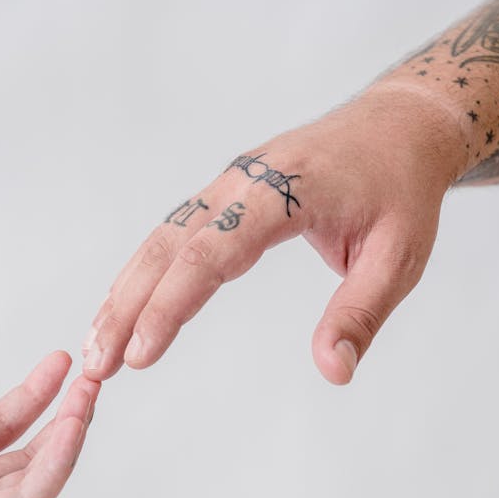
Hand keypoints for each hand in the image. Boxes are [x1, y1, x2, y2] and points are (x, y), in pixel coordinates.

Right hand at [82, 89, 465, 384]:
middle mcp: (247, 181)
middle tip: (97, 366)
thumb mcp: (400, 257)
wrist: (399, 125)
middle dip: (128, 306)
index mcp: (287, 191)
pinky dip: (145, 270)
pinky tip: (124, 305)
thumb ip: (361, 314)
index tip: (140, 355)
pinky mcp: (228, 190)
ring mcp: (232, 181)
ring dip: (125, 290)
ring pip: (163, 236)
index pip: (214, 253)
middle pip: (170, 244)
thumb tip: (333, 372)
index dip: (172, 305)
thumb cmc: (402, 191)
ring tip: (96, 348)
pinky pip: (175, 230)